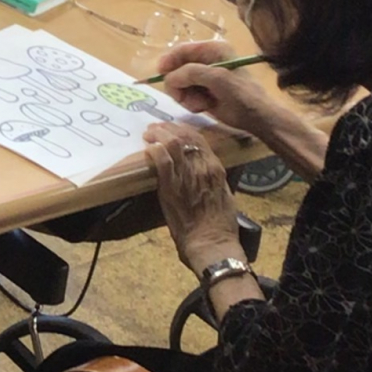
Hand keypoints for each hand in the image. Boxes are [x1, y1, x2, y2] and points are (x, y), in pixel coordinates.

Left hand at [142, 118, 240, 265]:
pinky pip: (161, 161)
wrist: (212, 243)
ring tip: (148, 134)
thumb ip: (213, 180)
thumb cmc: (221, 226)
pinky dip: (153, 151)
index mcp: (216, 169)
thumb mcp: (224, 195)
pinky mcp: (171, 186)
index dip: (183, 130)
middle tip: (156, 128)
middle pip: (185, 137)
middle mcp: (203, 167)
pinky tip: (147, 148)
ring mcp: (187, 175)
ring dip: (158, 135)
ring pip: (172, 143)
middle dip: (168, 129)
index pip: (200, 139)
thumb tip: (203, 173)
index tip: (173, 129)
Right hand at [155, 40, 267, 136]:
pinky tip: (204, 107)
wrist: (256, 117)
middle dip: (179, 84)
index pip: (182, 50)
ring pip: (178, 84)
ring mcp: (203, 77)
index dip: (169, 60)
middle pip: (176, 68)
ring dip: (186, 96)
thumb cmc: (241, 94)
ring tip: (201, 104)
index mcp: (212, 49)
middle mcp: (205, 61)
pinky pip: (184, 95)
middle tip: (184, 97)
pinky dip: (190, 103)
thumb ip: (190, 73)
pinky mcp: (201, 92)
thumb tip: (168, 78)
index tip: (160, 74)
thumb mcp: (216, 78)